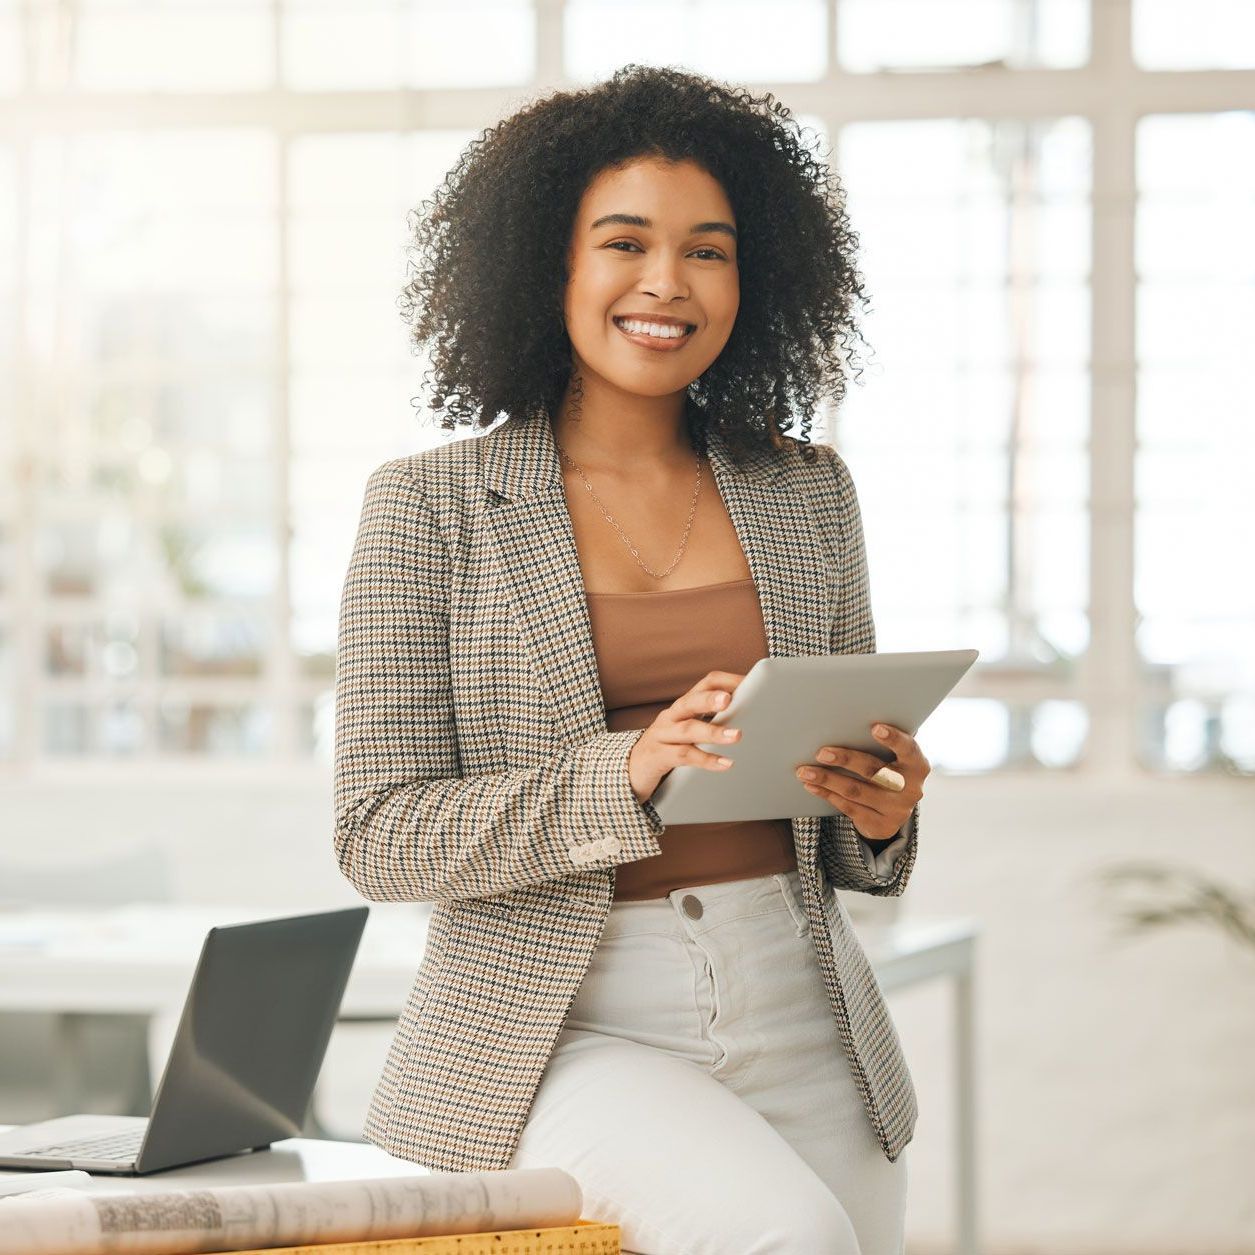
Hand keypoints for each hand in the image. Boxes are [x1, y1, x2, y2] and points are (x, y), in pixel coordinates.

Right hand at [628, 670, 745, 804]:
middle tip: (730, 700)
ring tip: (736, 735)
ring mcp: (662, 735)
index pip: (706, 683)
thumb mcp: (689, 732)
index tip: (751, 682)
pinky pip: (682, 756)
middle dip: (710, 699)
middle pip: (691, 701)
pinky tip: (724, 763)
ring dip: (713, 732)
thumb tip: (753, 719)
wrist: (631, 771)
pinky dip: (705, 759)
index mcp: (684, 706)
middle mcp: (671, 716)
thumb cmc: (668, 749)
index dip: (728, 681)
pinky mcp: (657, 757)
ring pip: (687, 729)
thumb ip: (713, 722)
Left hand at [795, 723, 929, 840]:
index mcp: (917, 766)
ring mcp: (896, 810)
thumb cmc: (887, 770)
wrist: (893, 811)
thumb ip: (878, 745)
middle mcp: (911, 789)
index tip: (875, 727)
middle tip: (822, 752)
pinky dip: (826, 793)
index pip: (908, 749)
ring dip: (827, 779)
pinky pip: (848, 807)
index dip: (893, 739)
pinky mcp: (881, 825)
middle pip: (874, 771)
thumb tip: (839, 724)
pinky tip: (811, 784)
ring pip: (855, 791)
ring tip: (804, 770)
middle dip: (846, 759)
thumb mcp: (892, 759)